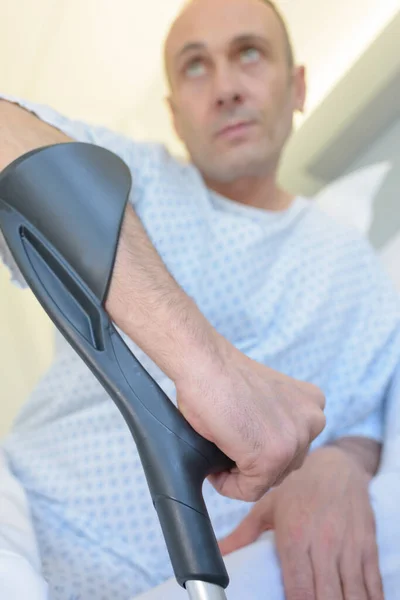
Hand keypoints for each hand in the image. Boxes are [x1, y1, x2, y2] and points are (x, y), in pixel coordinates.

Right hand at [175, 342, 325, 501]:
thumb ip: (278, 424)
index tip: (238, 442)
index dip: (260, 449)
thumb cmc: (222, 378)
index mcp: (312, 404)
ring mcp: (295, 440)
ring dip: (242, 473)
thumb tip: (263, 454)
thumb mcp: (268, 401)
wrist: (204, 364)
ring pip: (268, 479)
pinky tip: (215, 467)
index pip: (292, 447)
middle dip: (254, 463)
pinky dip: (228, 485)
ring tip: (222, 452)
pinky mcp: (271, 458)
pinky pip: (249, 490)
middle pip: (284, 465)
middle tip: (228, 448)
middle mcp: (313, 421)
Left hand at [219, 446, 382, 598]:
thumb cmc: (298, 489)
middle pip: (326, 596)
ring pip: (352, 593)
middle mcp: (323, 543)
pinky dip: (370, 597)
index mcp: (294, 536)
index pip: (298, 588)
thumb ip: (243, 535)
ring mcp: (348, 546)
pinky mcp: (367, 546)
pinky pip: (373, 583)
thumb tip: (216, 552)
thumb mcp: (267, 507)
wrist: (336, 465)